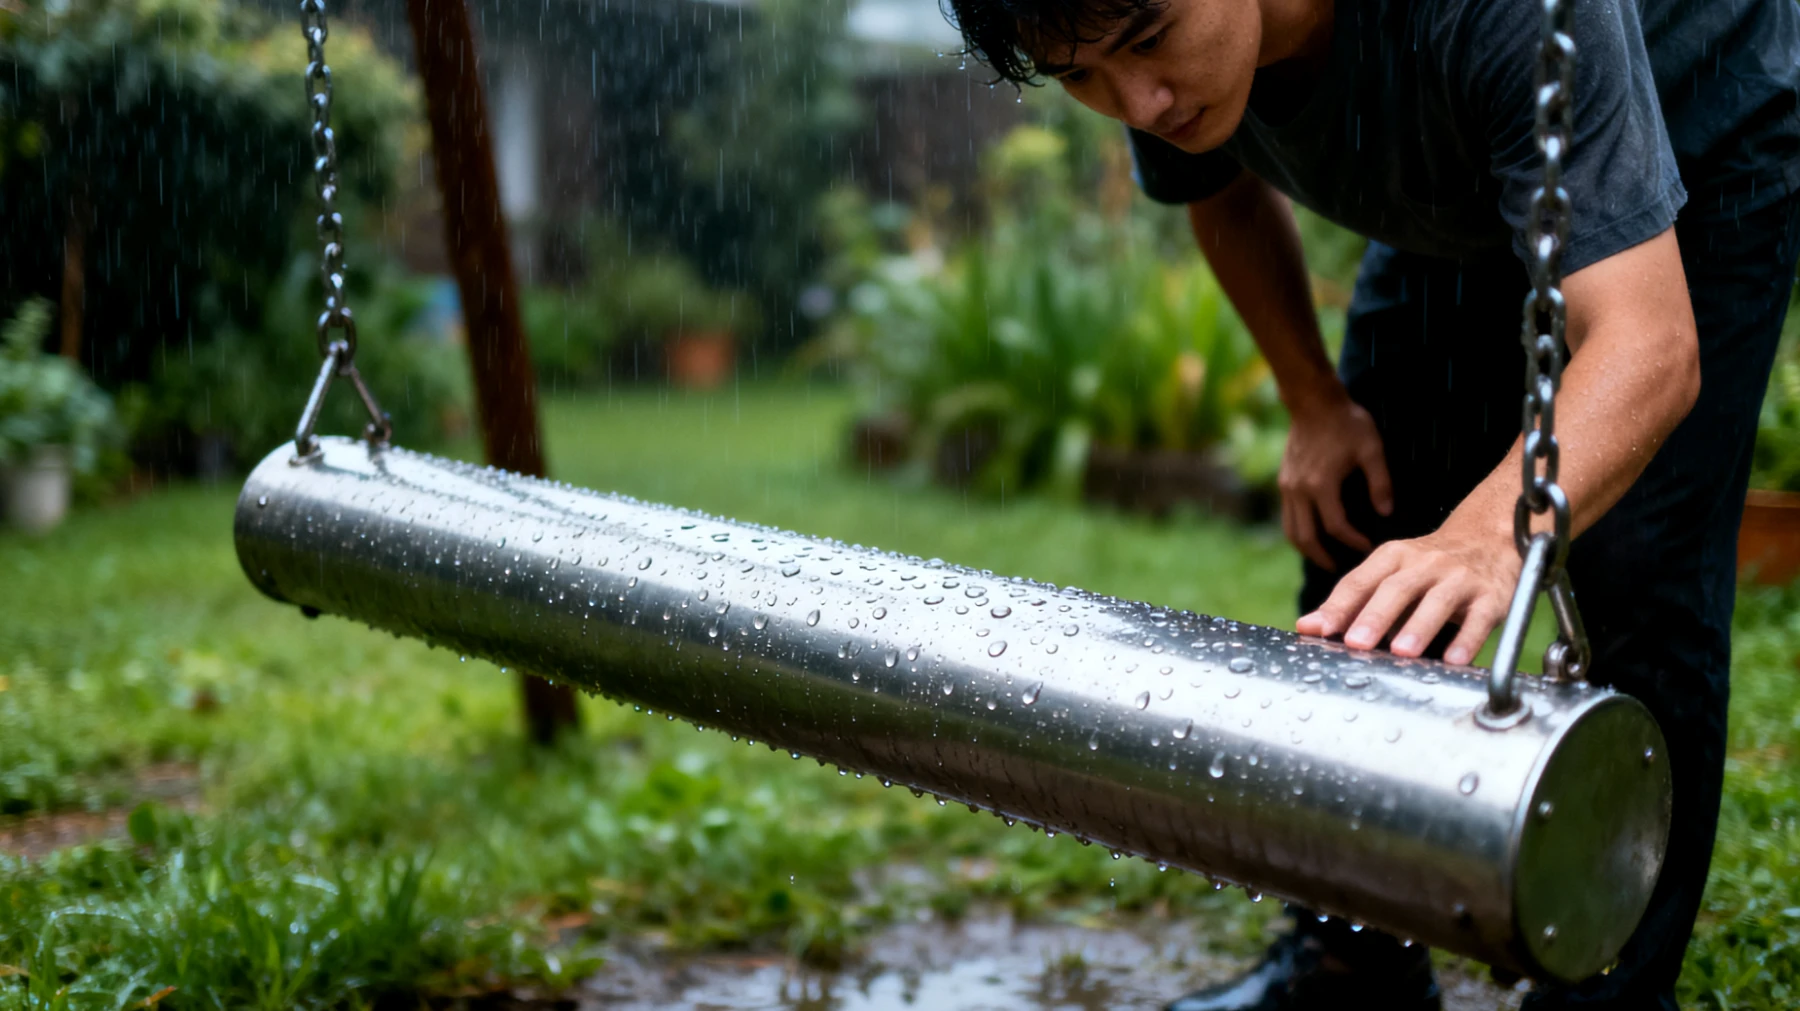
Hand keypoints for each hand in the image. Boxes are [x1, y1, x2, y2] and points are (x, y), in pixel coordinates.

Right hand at [1279, 391, 1393, 570]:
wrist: (1313, 402)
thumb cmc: (1346, 423)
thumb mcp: (1372, 449)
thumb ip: (1380, 482)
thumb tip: (1386, 513)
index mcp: (1321, 485)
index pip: (1335, 526)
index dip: (1353, 541)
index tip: (1369, 547)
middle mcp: (1299, 490)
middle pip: (1306, 537)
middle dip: (1323, 557)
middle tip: (1342, 569)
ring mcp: (1288, 487)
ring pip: (1291, 530)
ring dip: (1307, 549)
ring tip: (1325, 558)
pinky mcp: (1284, 482)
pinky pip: (1288, 517)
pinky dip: (1299, 532)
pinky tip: (1314, 534)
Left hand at [1295, 521, 1521, 664]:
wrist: (1490, 539)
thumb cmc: (1427, 568)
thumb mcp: (1390, 575)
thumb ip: (1351, 602)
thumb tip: (1307, 627)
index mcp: (1394, 556)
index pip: (1361, 580)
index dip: (1339, 606)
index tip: (1320, 630)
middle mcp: (1425, 563)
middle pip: (1396, 588)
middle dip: (1375, 616)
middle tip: (1356, 643)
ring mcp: (1460, 578)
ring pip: (1438, 601)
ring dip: (1419, 627)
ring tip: (1401, 653)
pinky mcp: (1491, 596)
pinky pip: (1479, 618)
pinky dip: (1467, 640)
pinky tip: (1454, 660)